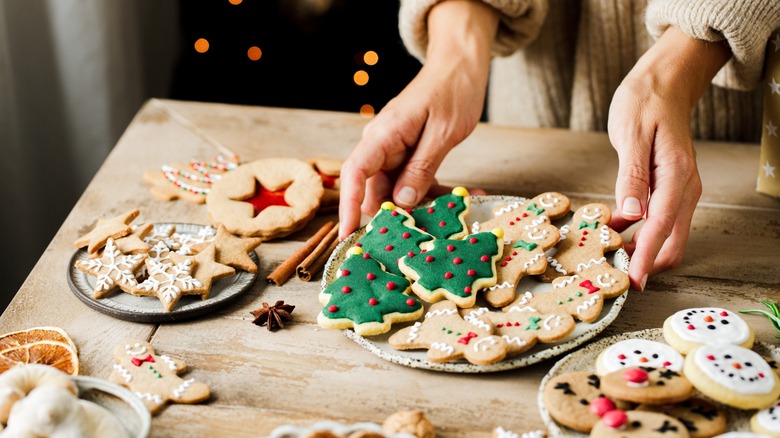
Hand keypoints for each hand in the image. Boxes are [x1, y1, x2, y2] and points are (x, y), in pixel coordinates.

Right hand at [338, 0, 498, 239]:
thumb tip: (402, 202)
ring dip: (425, 206)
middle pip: (376, 189)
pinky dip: (437, 192)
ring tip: (456, 215)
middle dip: (397, 215)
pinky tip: (465, 197)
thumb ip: (421, 167)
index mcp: (384, 135)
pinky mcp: (411, 155)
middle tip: (423, 237)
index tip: (348, 234)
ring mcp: (396, 151)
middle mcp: (383, 145)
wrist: (461, 65)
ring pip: (399, 191)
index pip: (355, 173)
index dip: (348, 205)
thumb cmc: (453, 89)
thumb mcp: (442, 132)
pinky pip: (416, 182)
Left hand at [608, 26, 730, 289]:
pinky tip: (613, 232)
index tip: (632, 282)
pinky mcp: (669, 188)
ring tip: (608, 256)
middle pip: (671, 241)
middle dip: (646, 262)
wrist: (664, 81)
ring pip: (666, 234)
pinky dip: (639, 233)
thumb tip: (632, 215)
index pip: (661, 227)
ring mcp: (679, 189)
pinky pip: (658, 221)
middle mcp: (685, 187)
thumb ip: (632, 176)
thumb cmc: (645, 102)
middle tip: (613, 274)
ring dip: (642, 250)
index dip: (645, 258)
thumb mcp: (631, 135)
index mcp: (677, 176)